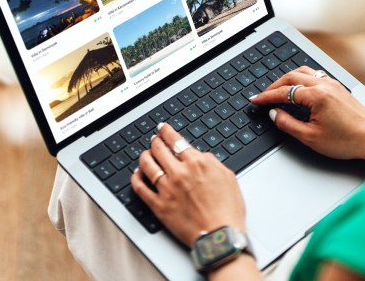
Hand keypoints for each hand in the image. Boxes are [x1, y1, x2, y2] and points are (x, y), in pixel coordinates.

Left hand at [131, 123, 245, 246]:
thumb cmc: (227, 210)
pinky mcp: (159, 206)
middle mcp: (179, 173)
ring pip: (147, 164)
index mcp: (197, 163)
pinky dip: (136, 178)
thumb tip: (201, 156)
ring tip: (145, 154)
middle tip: (154, 140)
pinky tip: (137, 174)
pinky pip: (140, 188)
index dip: (167, 131)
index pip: (176, 141)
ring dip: (144, 156)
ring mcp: (167, 189)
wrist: (221, 235)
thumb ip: (212, 162)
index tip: (163, 128)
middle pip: (159, 149)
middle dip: (155, 141)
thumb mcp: (228, 177)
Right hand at [250, 66, 364, 159]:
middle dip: (274, 85)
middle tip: (264, 96)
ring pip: (303, 71)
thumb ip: (288, 124)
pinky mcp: (338, 86)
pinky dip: (301, 78)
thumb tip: (274, 114)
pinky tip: (299, 87)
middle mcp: (324, 85)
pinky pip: (315, 74)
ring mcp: (332, 83)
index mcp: (316, 96)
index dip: (266, 97)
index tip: (255, 100)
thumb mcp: (311, 137)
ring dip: (288, 78)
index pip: (284, 92)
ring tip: (278, 89)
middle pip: (291, 77)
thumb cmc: (347, 140)